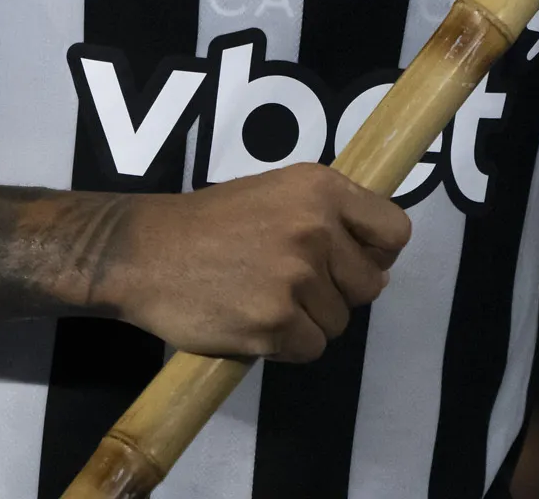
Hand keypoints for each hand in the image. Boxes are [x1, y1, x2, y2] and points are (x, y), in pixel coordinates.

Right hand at [100, 164, 409, 361]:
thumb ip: (328, 215)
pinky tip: (255, 323)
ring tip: (265, 300)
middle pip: (369, 285)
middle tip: (296, 286)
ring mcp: (295, 278)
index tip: (352, 262)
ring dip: (309, 321)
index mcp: (320, 188)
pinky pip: (310, 349)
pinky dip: (286, 345)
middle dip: (338, 292)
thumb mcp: (277, 192)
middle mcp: (315, 229)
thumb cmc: (211, 222)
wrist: (144, 252)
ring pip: (338, 321)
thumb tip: (378, 264)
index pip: (394, 231)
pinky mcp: (273, 323)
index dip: (377, 254)